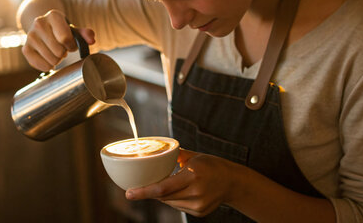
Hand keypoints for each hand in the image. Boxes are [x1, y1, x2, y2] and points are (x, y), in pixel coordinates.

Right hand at [22, 9, 95, 70]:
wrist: (43, 29)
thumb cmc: (61, 30)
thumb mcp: (73, 29)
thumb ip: (84, 34)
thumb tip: (92, 40)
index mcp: (53, 15)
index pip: (65, 38)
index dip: (71, 46)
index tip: (70, 44)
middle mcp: (39, 23)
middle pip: (58, 51)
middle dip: (64, 53)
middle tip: (61, 48)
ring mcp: (30, 36)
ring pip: (51, 59)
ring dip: (57, 60)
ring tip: (54, 51)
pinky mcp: (25, 49)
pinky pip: (42, 65)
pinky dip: (48, 66)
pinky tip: (48, 58)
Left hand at [125, 149, 240, 216]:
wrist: (233, 181)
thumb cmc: (212, 165)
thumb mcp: (194, 156)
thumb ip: (175, 155)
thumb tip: (156, 151)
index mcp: (193, 175)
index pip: (163, 188)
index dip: (144, 192)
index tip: (129, 193)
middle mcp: (196, 192)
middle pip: (164, 197)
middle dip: (151, 191)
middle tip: (140, 186)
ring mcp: (198, 205)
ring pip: (170, 202)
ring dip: (163, 195)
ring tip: (170, 183)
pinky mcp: (200, 212)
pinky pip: (179, 206)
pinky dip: (174, 199)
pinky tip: (182, 191)